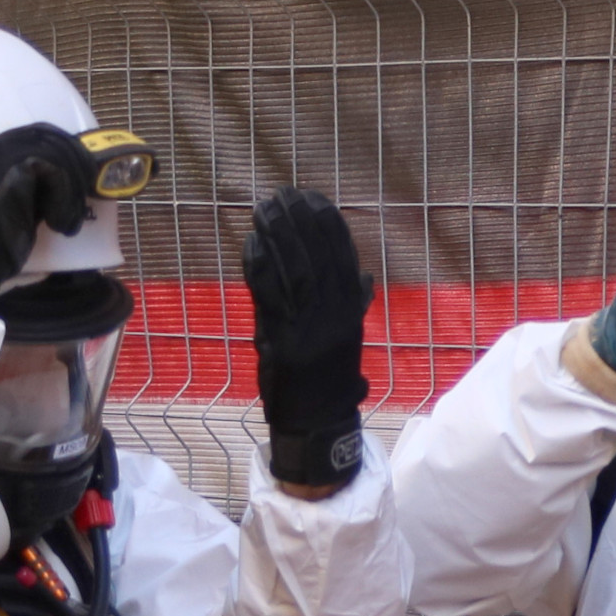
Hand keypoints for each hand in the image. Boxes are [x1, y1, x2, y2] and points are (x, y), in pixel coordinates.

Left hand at [243, 188, 374, 491]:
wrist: (318, 421)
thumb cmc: (331, 380)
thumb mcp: (348, 340)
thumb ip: (353, 306)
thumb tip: (363, 279)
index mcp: (351, 312)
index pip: (343, 256)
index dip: (328, 224)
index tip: (314, 199)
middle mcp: (334, 316)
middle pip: (316, 256)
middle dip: (300, 221)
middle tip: (284, 195)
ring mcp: (308, 327)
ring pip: (293, 270)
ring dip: (278, 236)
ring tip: (265, 209)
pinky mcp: (282, 339)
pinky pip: (268, 294)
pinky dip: (259, 266)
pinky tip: (252, 243)